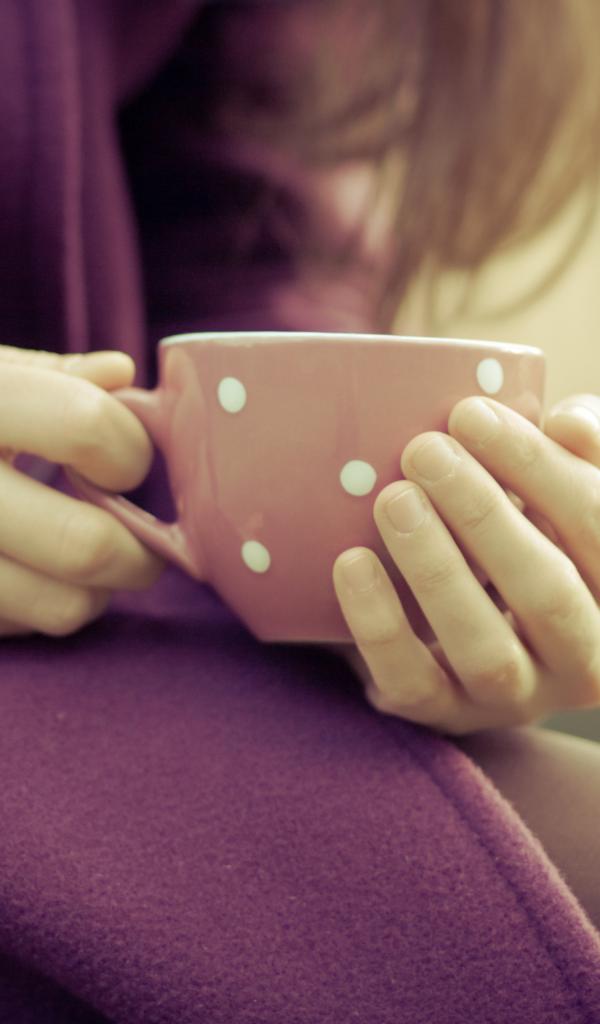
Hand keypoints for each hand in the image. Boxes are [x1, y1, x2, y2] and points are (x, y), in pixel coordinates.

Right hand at [0, 346, 163, 636]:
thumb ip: (48, 375)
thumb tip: (122, 375)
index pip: (85, 425)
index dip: (129, 447)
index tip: (125, 458)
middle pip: (85, 545)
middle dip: (139, 549)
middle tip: (140, 536)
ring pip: (62, 607)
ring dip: (96, 590)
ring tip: (84, 558)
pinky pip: (20, 627)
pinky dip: (40, 608)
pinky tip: (23, 571)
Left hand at [332, 394, 599, 734]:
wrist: (472, 624)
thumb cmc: (525, 535)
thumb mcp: (559, 494)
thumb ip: (576, 455)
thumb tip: (569, 423)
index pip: (596, 527)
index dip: (539, 466)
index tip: (471, 413)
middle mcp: (583, 657)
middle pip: (548, 593)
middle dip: (483, 515)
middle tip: (424, 451)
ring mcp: (516, 695)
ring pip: (486, 649)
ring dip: (438, 569)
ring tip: (393, 500)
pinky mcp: (448, 714)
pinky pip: (413, 683)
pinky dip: (380, 624)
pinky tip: (351, 563)